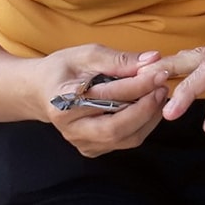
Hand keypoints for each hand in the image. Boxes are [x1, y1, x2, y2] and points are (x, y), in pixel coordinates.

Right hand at [37, 46, 172, 157]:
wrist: (41, 92)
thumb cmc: (63, 70)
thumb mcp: (86, 55)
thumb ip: (119, 59)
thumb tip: (152, 60)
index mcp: (63, 101)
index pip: (107, 97)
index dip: (138, 85)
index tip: (159, 73)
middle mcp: (71, 129)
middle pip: (116, 127)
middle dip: (146, 108)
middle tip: (163, 87)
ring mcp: (81, 143)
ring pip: (124, 139)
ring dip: (149, 118)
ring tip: (159, 95)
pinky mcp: (92, 149)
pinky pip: (124, 142)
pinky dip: (142, 126)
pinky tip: (148, 107)